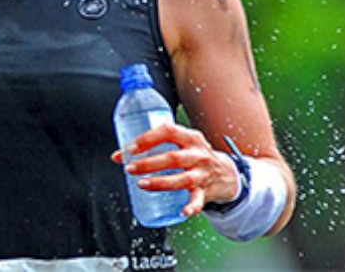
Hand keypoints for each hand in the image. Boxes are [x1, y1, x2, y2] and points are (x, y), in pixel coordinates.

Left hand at [110, 124, 240, 216]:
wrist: (225, 172)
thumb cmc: (194, 155)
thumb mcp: (181, 143)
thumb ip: (155, 145)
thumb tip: (120, 155)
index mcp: (190, 137)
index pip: (169, 132)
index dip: (149, 138)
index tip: (132, 148)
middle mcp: (197, 154)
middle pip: (173, 158)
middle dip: (149, 163)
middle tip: (130, 168)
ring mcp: (202, 173)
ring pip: (182, 179)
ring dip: (161, 182)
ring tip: (142, 184)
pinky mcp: (205, 191)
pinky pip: (198, 200)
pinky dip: (191, 207)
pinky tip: (183, 212)